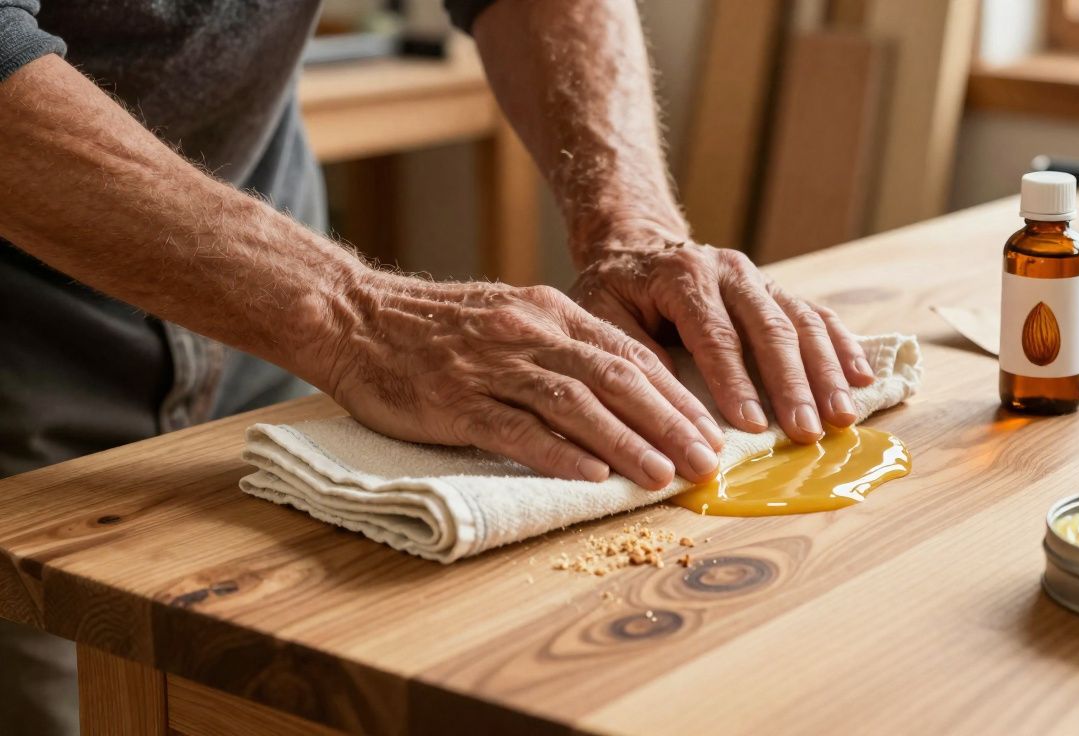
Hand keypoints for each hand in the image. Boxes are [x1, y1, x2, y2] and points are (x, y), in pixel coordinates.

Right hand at [313, 274, 724, 489]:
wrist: (353, 315)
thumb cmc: (436, 327)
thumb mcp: (511, 318)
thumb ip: (561, 349)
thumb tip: (622, 393)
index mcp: (550, 312)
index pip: (630, 355)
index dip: (674, 397)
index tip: (708, 431)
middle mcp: (529, 333)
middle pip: (616, 379)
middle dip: (668, 423)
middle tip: (705, 462)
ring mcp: (491, 365)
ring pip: (575, 404)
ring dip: (626, 444)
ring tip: (662, 476)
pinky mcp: (454, 399)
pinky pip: (514, 428)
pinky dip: (556, 453)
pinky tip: (590, 477)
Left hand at [571, 226, 874, 443]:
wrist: (637, 247)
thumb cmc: (617, 292)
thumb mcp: (600, 316)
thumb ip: (630, 352)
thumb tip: (666, 402)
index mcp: (683, 276)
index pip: (715, 334)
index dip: (735, 382)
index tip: (752, 426)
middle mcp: (729, 271)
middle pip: (769, 328)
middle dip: (792, 385)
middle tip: (807, 432)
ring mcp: (759, 279)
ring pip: (802, 322)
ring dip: (826, 372)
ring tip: (841, 417)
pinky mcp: (778, 291)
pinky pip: (818, 316)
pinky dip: (844, 347)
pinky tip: (862, 380)